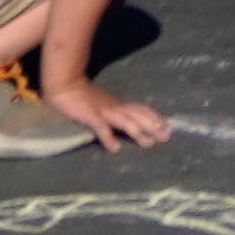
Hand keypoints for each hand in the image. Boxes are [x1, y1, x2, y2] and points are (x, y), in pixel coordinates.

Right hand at [45, 82, 167, 150]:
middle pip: (137, 116)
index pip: (141, 109)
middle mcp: (114, 106)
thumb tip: (129, 123)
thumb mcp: (105, 104)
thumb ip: (116, 112)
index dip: (155, 118)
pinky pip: (100, 127)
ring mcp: (103, 111)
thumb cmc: (84, 97)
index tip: (167, 127)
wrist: (66, 86)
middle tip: (166, 137)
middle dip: (153, 126)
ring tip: (148, 143)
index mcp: (118, 104)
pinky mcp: (89, 115)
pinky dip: (108, 137)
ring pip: (124, 121)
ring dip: (137, 131)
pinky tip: (115, 148)